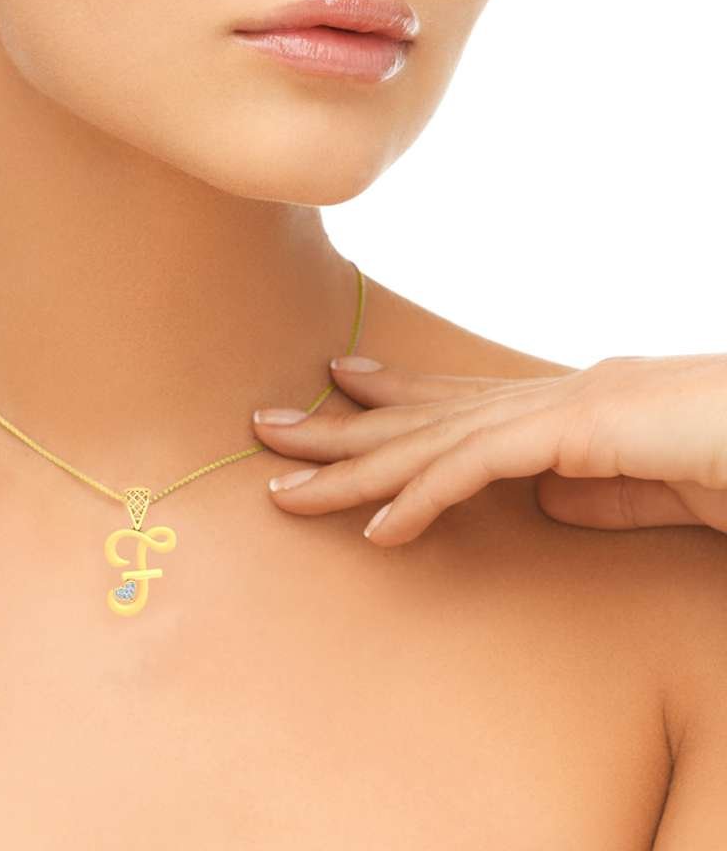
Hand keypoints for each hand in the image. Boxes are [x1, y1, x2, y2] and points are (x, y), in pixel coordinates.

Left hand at [251, 353, 726, 545]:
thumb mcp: (648, 485)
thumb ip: (591, 492)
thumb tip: (539, 501)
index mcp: (557, 408)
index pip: (456, 401)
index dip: (391, 393)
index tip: (337, 383)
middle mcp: (543, 398)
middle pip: (420, 416)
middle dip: (338, 428)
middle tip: (265, 430)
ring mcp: (557, 409)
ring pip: (431, 440)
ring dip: (354, 469)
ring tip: (285, 489)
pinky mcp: (578, 431)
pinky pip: (480, 469)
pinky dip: (424, 498)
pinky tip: (377, 530)